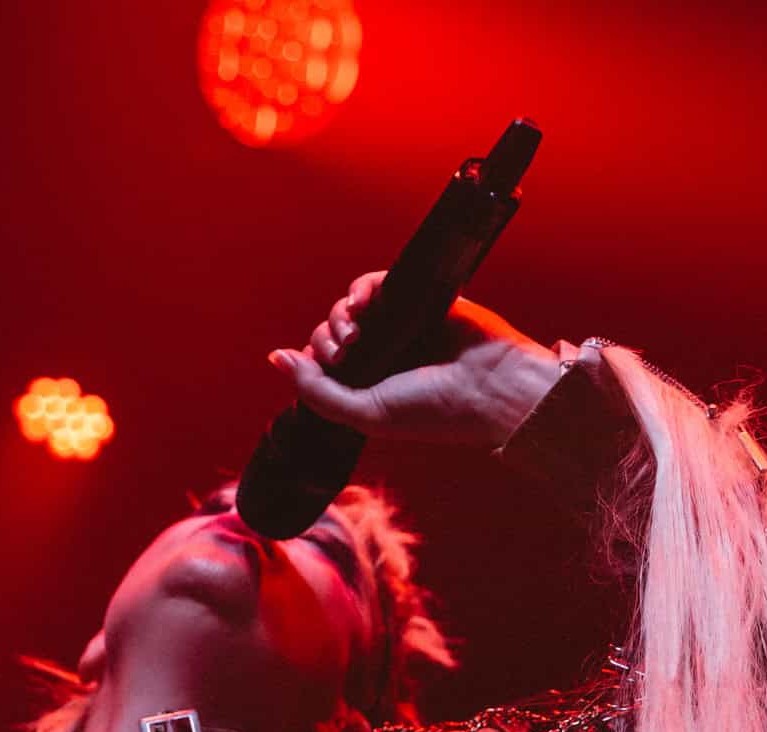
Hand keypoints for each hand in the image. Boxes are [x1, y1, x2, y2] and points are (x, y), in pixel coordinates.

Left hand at [266, 271, 564, 449]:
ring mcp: (397, 326)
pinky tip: (362, 301)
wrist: (490, 388)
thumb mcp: (366, 413)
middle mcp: (380, 355)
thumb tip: (276, 357)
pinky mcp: (416, 299)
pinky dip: (361, 288)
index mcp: (368, 385)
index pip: (322, 364)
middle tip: (346, 350)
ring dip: (340, 313)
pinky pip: (376, 284)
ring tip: (354, 329)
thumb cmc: (434, 410)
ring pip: (350, 307)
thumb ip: (316, 391)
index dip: (312, 361)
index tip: (329, 366)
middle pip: (331, 332)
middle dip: (328, 336)